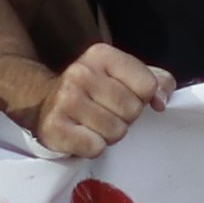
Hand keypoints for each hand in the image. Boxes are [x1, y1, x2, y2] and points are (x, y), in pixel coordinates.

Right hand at [28, 43, 169, 158]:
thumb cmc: (91, 90)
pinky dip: (92, 147)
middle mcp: (80, 73)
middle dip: (125, 118)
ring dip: (108, 134)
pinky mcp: (54, 127)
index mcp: (101, 55)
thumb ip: (156, 81)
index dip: (143, 98)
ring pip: (116, 131)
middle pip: (133, 110)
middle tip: (106, 113)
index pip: (148, 85)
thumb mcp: (123, 75)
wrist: (41, 101)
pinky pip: (95, 147)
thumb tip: (162, 100)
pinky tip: (81, 134)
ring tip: (93, 124)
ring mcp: (65, 100)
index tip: (127, 97)